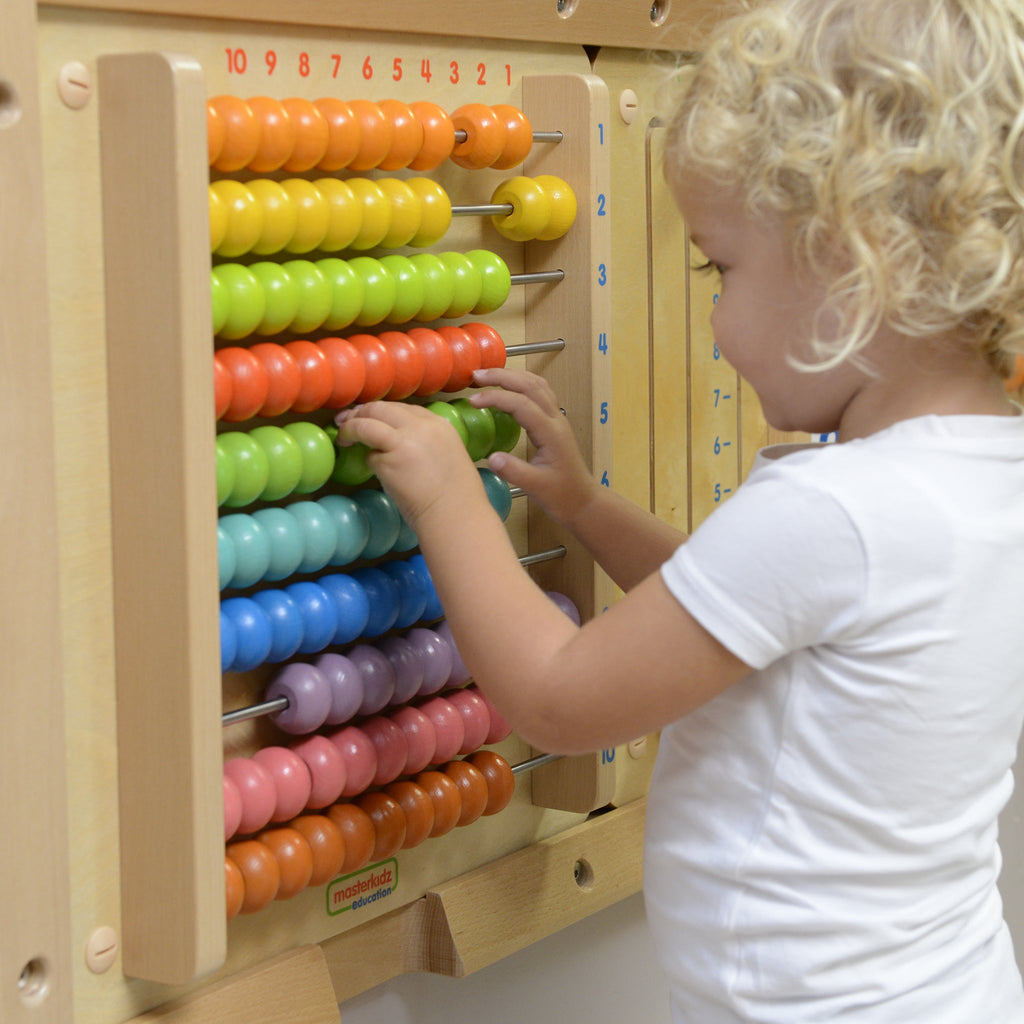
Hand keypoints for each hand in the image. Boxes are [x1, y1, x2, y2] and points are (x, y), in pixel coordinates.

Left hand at [335, 402, 484, 532]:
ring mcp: (404, 441)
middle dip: (361, 413)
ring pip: (367, 422)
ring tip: (343, 437)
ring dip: (350, 427)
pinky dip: (369, 461)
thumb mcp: (450, 457)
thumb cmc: (458, 498)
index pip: (404, 408)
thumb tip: (402, 443)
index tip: (373, 417)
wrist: (456, 516)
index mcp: (440, 424)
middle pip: (381, 408)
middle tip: (347, 421)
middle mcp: (421, 426)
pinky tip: (374, 471)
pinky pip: (370, 454)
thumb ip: (428, 443)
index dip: (384, 412)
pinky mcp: (389, 461)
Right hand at [468, 367, 598, 528]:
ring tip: (486, 375)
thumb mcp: (535, 487)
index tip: (472, 400)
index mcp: (551, 433)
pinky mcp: (554, 421)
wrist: (582, 500)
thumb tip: (491, 458)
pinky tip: (507, 385)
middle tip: (475, 375)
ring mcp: (557, 418)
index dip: (496, 398)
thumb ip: (513, 472)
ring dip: (512, 375)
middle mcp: (556, 419)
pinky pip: (539, 392)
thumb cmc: (560, 495)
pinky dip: (521, 382)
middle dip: (501, 376)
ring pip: (536, 384)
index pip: (522, 404)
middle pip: (530, 385)